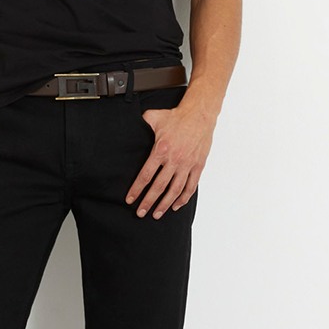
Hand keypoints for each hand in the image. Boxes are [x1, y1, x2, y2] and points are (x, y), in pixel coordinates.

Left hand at [125, 98, 215, 217]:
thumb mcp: (154, 117)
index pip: (145, 176)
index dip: (136, 190)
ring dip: (165, 204)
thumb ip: (141, 123)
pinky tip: (176, 205)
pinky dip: (183, 198)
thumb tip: (129, 125)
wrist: (199, 114)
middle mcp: (174, 160)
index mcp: (161, 150)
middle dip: (148, 202)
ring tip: (157, 214)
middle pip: (158, 187)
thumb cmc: (177, 117)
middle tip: (140, 213)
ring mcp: (187, 164)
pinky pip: (190, 186)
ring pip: (174, 190)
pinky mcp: (198, 166)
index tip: (130, 199)